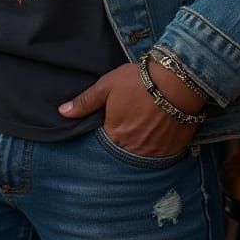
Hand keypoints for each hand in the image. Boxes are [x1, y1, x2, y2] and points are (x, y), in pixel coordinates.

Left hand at [58, 61, 202, 158]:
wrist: (178, 80)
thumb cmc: (139, 81)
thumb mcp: (108, 86)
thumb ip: (85, 101)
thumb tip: (62, 112)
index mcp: (114, 136)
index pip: (102, 148)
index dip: (106, 138)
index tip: (109, 129)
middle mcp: (134, 151)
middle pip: (123, 154)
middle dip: (122, 145)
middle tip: (128, 130)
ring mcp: (155, 154)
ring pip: (143, 158)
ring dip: (140, 148)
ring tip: (144, 132)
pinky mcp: (174, 151)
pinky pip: (163, 156)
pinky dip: (159, 148)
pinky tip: (160, 135)